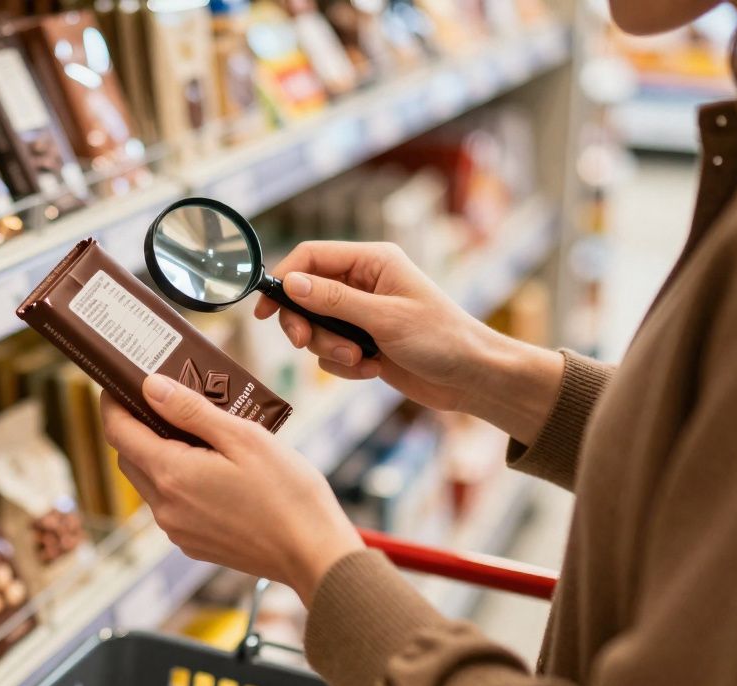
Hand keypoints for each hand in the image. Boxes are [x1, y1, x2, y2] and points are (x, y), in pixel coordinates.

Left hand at [101, 374, 363, 603]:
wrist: (314, 555)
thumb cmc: (288, 493)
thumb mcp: (243, 437)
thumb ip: (191, 411)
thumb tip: (151, 387)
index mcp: (172, 475)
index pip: (118, 432)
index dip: (112, 403)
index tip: (117, 382)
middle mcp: (165, 507)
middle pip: (130, 456)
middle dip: (137, 426)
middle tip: (166, 399)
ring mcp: (178, 530)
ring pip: (150, 481)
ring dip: (159, 453)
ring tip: (198, 432)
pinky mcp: (194, 543)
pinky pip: (171, 504)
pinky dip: (178, 480)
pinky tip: (212, 467)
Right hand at [255, 241, 562, 445]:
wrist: (473, 378)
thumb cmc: (442, 339)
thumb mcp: (384, 318)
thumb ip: (334, 301)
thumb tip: (290, 283)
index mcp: (372, 261)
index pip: (312, 256)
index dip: (284, 278)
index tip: (264, 310)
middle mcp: (364, 283)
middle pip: (306, 295)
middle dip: (306, 324)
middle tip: (305, 343)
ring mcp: (362, 314)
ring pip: (316, 327)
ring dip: (329, 350)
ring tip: (359, 360)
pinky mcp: (363, 342)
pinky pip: (331, 353)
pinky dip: (344, 366)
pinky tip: (372, 370)